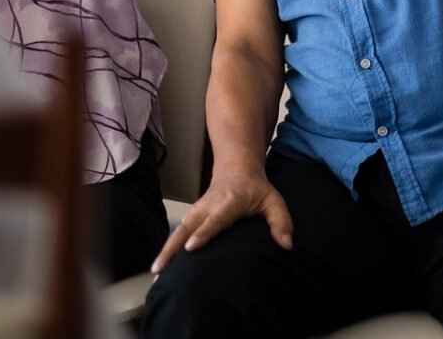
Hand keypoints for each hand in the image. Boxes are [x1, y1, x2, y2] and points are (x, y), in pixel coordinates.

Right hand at [151, 168, 292, 274]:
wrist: (237, 169)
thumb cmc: (257, 189)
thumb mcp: (273, 200)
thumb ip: (281, 221)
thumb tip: (287, 245)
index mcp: (230, 202)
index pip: (216, 219)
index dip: (204, 232)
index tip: (191, 247)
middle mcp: (209, 206)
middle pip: (188, 226)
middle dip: (174, 246)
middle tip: (161, 268)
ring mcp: (197, 210)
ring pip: (178, 230)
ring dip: (166, 250)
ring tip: (154, 273)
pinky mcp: (191, 216)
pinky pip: (177, 232)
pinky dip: (167, 248)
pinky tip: (159, 267)